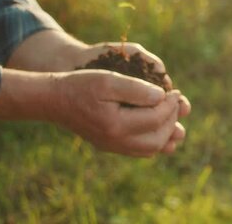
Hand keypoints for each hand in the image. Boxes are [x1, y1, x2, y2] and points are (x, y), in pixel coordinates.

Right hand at [50, 70, 186, 156]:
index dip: (171, 105)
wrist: (55, 100)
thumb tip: (162, 96)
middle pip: (158, 139)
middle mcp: (116, 141)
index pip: (156, 119)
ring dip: (167, 133)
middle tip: (176, 102)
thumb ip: (137, 89)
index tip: (174, 91)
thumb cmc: (81, 84)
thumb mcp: (109, 80)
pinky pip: (140, 151)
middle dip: (172, 120)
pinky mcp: (110, 146)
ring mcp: (113, 147)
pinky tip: (158, 124)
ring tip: (172, 115)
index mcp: (116, 125)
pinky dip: (155, 140)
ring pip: (151, 149)